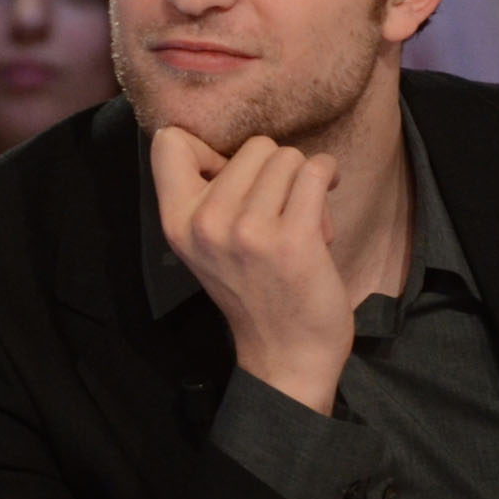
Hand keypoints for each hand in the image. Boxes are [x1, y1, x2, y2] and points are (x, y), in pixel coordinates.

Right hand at [151, 127, 351, 412]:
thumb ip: (206, 196)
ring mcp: (249, 231)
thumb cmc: (256, 292)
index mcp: (177, 223)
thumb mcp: (208, 245)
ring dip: (304, 184)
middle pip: (254, 145)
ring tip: (300, 224)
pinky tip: (322, 212)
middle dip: (276, 173)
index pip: (170, 142)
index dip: (209, 150)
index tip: (234, 182)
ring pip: (288, 156)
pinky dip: (328, 179)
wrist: (287, 356)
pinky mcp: (293, 239)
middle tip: (279, 216)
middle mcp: (206, 224)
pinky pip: (316, 171)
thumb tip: (227, 145)